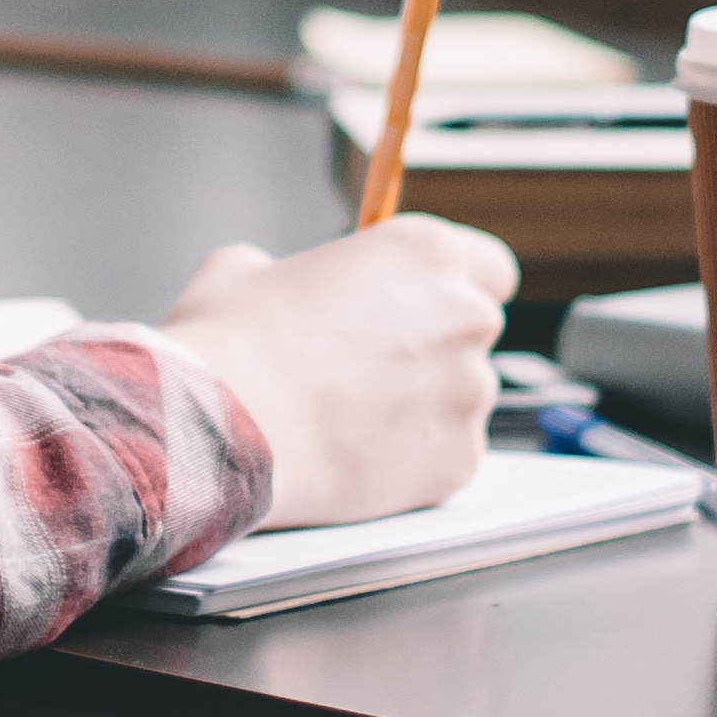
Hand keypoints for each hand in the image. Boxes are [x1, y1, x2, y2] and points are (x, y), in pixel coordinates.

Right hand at [149, 216, 516, 530]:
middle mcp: (465, 316)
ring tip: (347, 422)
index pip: (489, 267)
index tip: (421, 308)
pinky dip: (410, 463)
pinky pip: (444, 458)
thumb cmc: (232, 343)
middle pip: (474, 333)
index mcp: (425, 253)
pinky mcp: (459, 460)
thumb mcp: (247, 269)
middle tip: (366, 371)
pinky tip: (353, 459)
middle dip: (431, 351)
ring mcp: (469, 393)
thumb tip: (287, 287)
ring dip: (420, 408)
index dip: (453, 289)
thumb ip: (296, 270)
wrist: (226, 428)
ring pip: (459, 400)